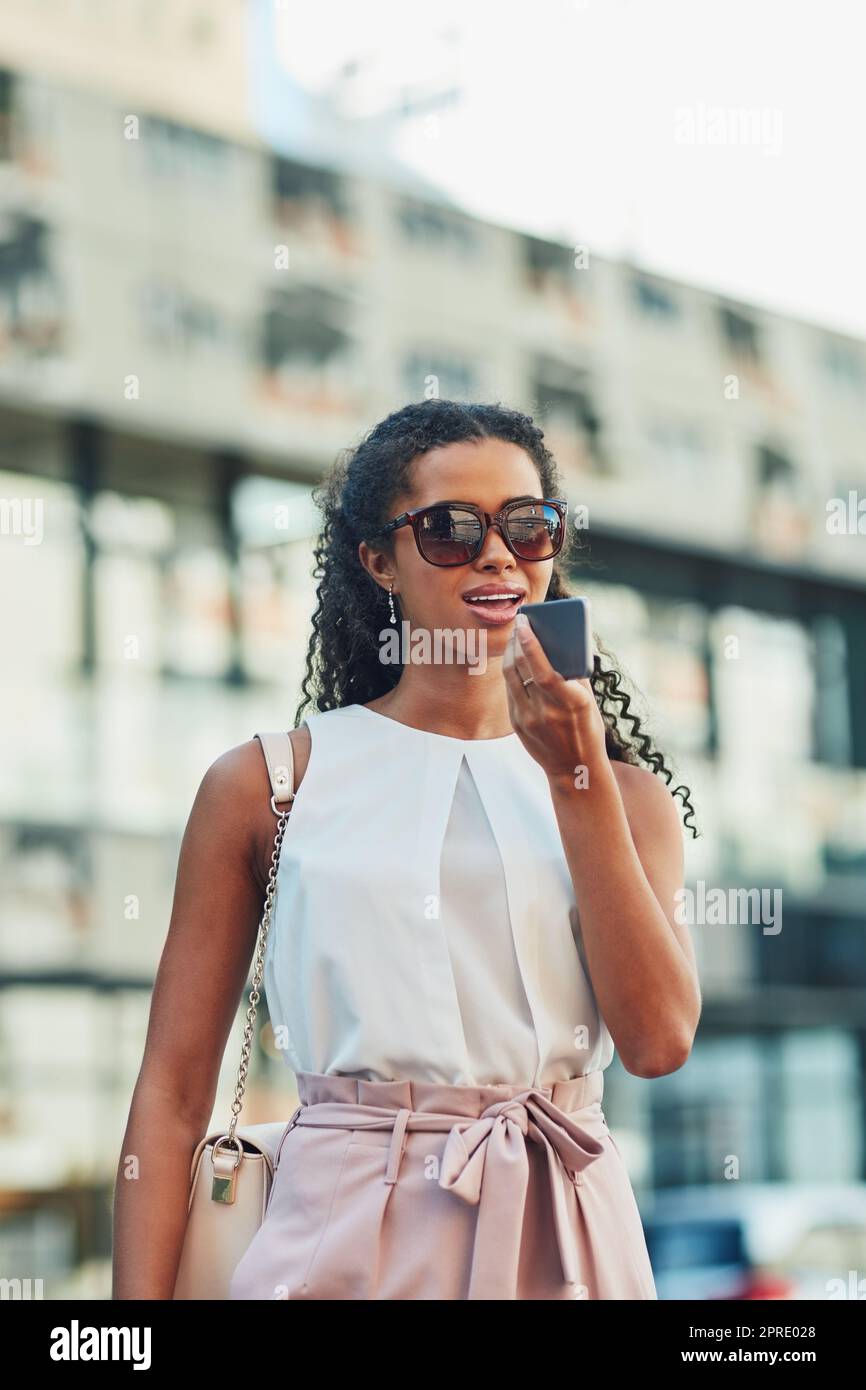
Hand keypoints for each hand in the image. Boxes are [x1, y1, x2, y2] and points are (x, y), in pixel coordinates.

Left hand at [502, 615, 608, 783]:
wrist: (575, 769)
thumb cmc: (586, 729)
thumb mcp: (588, 702)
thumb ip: (574, 675)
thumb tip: (561, 643)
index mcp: (572, 703)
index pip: (544, 670)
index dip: (531, 645)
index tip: (524, 624)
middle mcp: (547, 711)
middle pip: (522, 669)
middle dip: (518, 641)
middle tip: (519, 623)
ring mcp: (529, 719)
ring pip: (511, 677)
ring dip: (511, 653)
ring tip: (516, 637)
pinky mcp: (517, 724)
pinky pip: (510, 691)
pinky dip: (512, 672)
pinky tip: (515, 660)